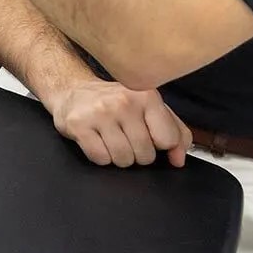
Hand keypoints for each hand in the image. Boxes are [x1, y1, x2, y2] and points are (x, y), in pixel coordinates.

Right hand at [40, 78, 191, 167]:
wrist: (73, 92)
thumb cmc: (115, 103)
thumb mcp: (149, 108)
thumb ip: (174, 131)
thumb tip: (179, 158)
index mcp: (146, 95)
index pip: (167, 140)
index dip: (159, 145)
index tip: (149, 136)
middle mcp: (124, 102)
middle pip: (145, 155)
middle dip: (137, 154)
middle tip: (126, 137)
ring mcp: (100, 114)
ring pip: (123, 160)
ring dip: (119, 157)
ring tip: (111, 139)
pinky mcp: (79, 125)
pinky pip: (101, 159)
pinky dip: (101, 156)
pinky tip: (97, 140)